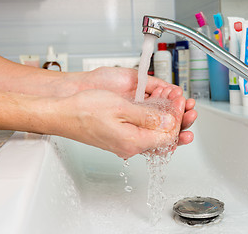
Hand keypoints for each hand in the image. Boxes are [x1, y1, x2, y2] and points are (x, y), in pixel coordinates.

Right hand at [50, 88, 184, 158]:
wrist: (62, 114)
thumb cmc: (84, 110)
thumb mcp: (120, 108)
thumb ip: (148, 117)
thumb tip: (169, 121)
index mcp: (133, 141)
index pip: (168, 136)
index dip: (179, 118)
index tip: (181, 102)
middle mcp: (131, 146)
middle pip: (164, 138)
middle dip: (178, 119)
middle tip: (185, 104)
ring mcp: (126, 143)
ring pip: (155, 134)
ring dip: (166, 118)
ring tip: (173, 102)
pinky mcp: (121, 137)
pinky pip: (143, 131)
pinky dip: (153, 120)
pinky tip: (156, 108)